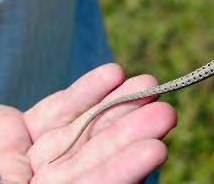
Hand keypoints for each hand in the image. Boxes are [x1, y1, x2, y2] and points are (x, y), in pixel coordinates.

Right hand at [0, 64, 176, 182]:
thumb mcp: (8, 183)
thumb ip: (65, 181)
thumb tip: (105, 180)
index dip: (120, 172)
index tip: (156, 150)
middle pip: (90, 160)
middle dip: (127, 135)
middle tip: (165, 111)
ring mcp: (28, 162)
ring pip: (79, 132)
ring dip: (114, 107)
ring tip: (147, 85)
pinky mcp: (18, 133)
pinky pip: (56, 112)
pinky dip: (83, 93)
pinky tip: (113, 74)